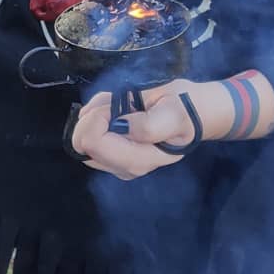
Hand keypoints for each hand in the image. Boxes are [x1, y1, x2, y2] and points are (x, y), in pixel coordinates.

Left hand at [70, 79, 221, 179]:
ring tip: (122, 108)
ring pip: (81, 136)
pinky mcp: (110, 154)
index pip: (92, 142)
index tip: (118, 107)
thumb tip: (119, 127)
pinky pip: (87, 132)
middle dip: (94, 116)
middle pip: (81, 143)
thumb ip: (149, 125)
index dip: (99, 117)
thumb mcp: (173, 113)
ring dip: (95, 115)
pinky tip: (117, 111)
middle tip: (118, 106)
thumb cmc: (183, 111)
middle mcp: (124, 167)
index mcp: (138, 160)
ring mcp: (116, 162)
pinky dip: (96, 116)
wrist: (193, 114)